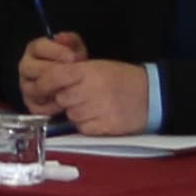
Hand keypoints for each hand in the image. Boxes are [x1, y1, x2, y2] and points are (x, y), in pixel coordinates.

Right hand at [15, 30, 81, 108]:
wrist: (77, 84)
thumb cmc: (73, 64)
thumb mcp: (76, 49)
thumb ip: (71, 41)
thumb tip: (61, 37)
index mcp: (34, 50)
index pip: (38, 47)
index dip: (56, 51)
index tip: (74, 58)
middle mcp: (26, 67)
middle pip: (32, 68)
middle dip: (55, 73)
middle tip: (75, 76)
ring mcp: (26, 86)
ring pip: (35, 88)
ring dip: (55, 90)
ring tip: (72, 90)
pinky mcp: (31, 103)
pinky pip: (38, 106)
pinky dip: (53, 106)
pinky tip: (67, 103)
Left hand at [24, 42, 149, 136]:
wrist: (152, 95)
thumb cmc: (121, 79)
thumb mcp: (95, 66)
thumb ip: (70, 73)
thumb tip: (45, 82)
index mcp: (86, 71)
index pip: (52, 77)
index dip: (44, 84)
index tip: (42, 89)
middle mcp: (89, 89)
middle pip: (60, 99)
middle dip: (66, 99)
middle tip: (81, 96)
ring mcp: (97, 110)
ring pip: (71, 115)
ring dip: (77, 112)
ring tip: (95, 105)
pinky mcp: (104, 127)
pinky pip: (83, 128)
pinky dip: (88, 124)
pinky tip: (101, 116)